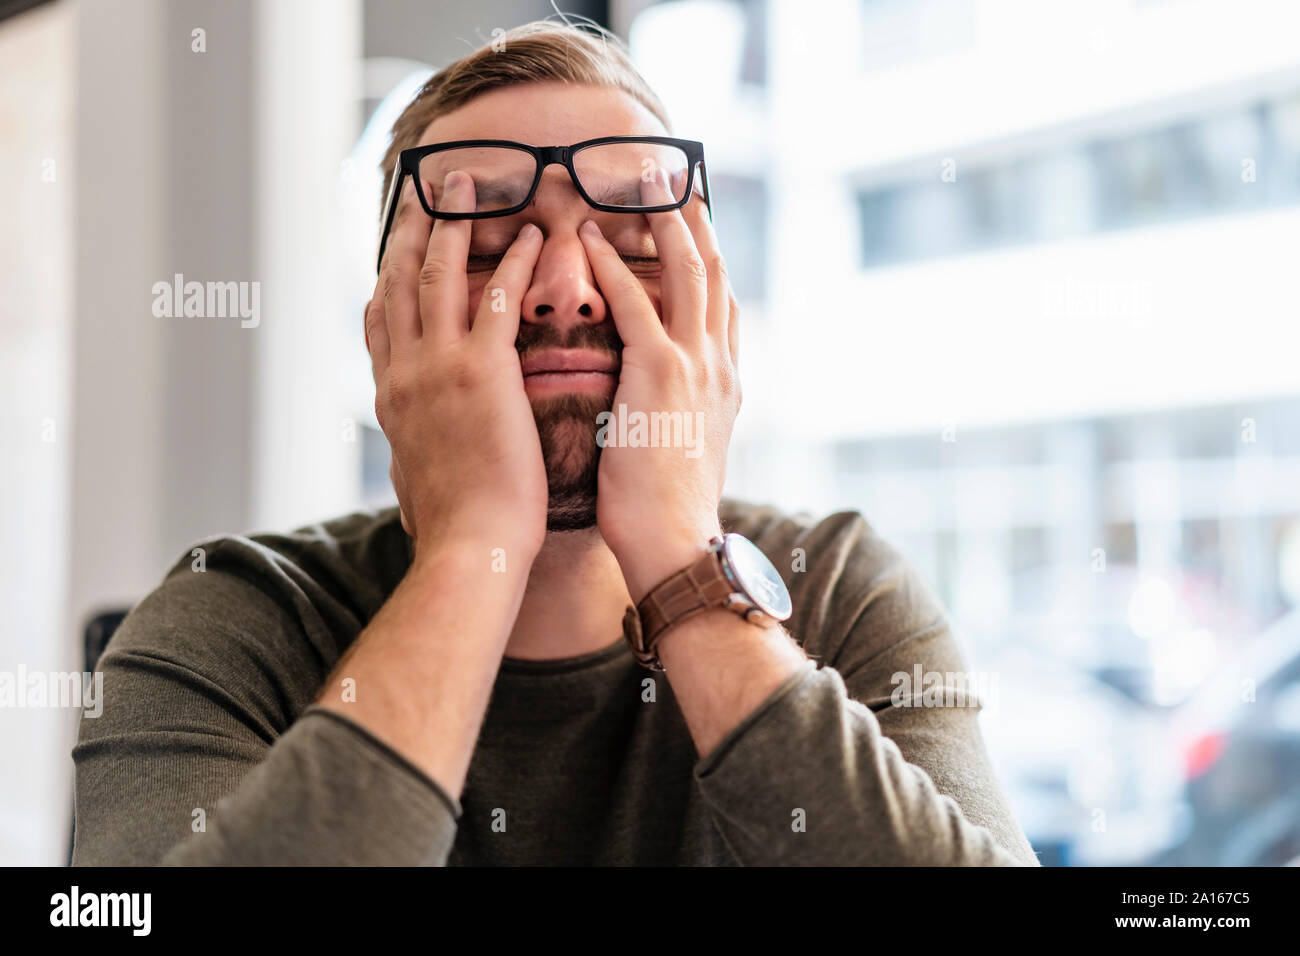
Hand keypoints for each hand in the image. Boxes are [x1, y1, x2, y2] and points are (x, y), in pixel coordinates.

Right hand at [367, 171, 547, 559]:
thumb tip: (410, 477)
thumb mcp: (417, 487)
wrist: (470, 548)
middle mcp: (404, 373)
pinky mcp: (482, 372)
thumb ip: (415, 462)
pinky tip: (531, 235)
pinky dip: (513, 261)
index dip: (388, 276)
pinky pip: (497, 298)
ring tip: (468, 185)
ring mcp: (438, 368)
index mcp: (391, 398)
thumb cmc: (455, 529)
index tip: (396, 248)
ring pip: (438, 275)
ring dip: (454, 223)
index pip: (380, 321)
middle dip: (411, 230)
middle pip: (399, 282)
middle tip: (424, 190)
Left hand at [578, 168, 741, 601]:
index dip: (710, 259)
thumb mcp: (684, 452)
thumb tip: (659, 403)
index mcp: (724, 382)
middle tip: (676, 178)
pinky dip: (613, 265)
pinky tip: (590, 237)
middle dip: (695, 220)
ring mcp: (694, 365)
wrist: (677, 543)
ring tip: (639, 181)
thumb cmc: (668, 510)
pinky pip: (635, 302)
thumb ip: (678, 414)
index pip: (723, 304)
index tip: (695, 225)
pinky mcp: (659, 374)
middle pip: (713, 272)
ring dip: (663, 221)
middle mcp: (718, 364)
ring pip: (686, 271)